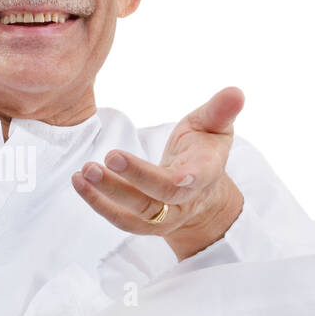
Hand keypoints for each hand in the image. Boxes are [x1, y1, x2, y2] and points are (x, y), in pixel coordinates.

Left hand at [71, 86, 245, 260]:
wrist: (199, 195)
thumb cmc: (203, 151)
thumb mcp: (213, 127)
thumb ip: (220, 111)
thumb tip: (236, 91)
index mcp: (205, 172)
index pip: (198, 177)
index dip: (188, 177)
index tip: (178, 173)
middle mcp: (184, 199)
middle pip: (161, 196)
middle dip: (135, 178)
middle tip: (108, 157)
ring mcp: (164, 215)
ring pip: (137, 212)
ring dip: (109, 193)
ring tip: (84, 172)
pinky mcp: (143, 223)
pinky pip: (120, 219)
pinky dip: (97, 202)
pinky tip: (78, 181)